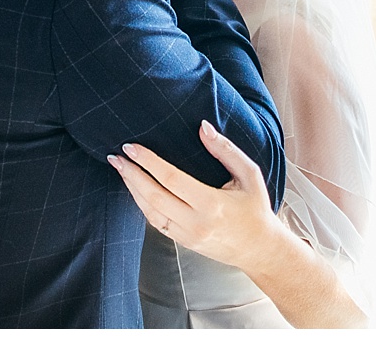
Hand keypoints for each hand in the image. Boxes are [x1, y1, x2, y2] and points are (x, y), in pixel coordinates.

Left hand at [108, 121, 293, 271]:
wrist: (260, 249)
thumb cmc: (256, 209)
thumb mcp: (249, 176)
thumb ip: (226, 150)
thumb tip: (203, 127)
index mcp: (212, 204)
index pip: (171, 179)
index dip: (148, 162)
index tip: (132, 147)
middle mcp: (196, 223)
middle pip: (153, 195)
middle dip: (131, 174)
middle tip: (116, 156)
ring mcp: (186, 236)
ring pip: (149, 211)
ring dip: (132, 188)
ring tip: (121, 169)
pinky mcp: (182, 242)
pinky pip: (155, 222)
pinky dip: (141, 203)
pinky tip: (135, 188)